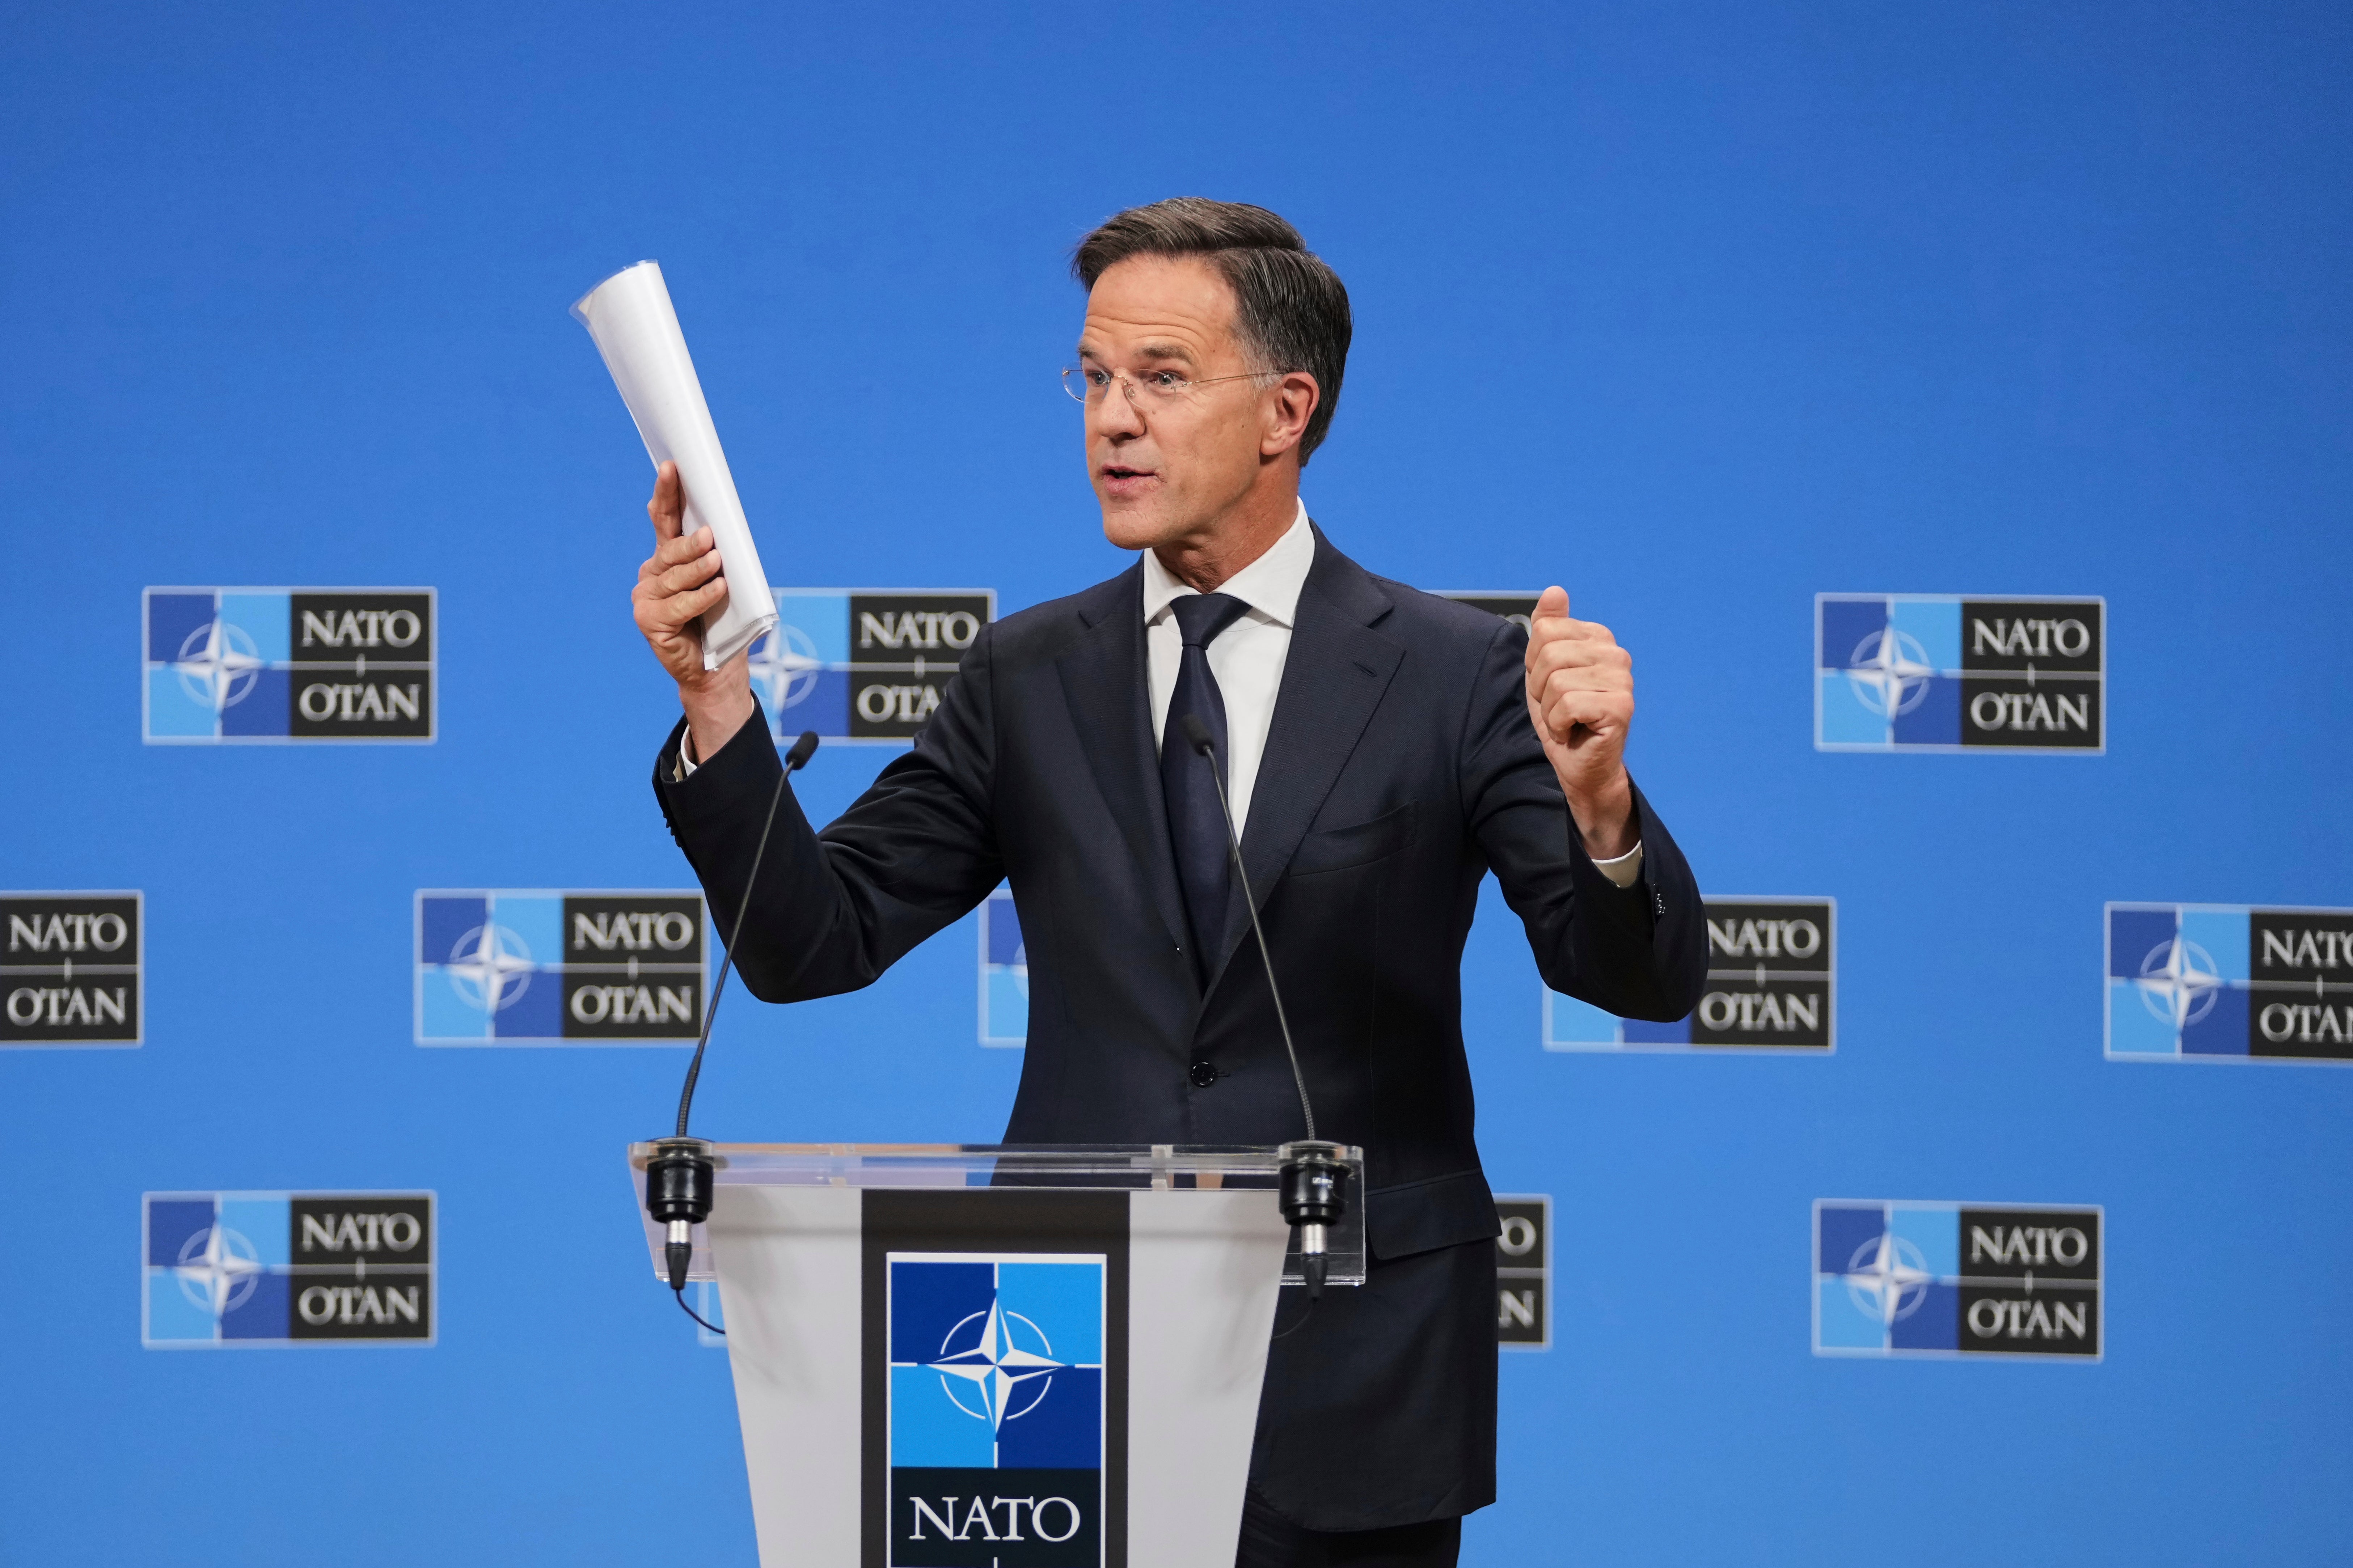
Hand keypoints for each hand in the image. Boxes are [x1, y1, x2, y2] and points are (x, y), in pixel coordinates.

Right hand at [632, 461, 754, 762]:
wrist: (716, 670)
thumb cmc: (722, 623)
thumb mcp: (722, 583)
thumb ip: (716, 558)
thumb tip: (721, 532)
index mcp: (667, 560)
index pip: (663, 520)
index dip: (666, 494)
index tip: (671, 468)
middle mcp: (652, 575)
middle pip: (669, 549)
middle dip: (690, 541)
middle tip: (710, 535)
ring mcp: (646, 599)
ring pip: (674, 577)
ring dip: (699, 569)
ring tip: (717, 564)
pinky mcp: (649, 622)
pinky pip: (678, 604)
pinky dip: (700, 597)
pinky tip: (717, 590)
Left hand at [1523, 585, 1636, 858]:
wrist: (1580, 766)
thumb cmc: (1563, 718)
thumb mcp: (1543, 669)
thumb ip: (1548, 628)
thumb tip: (1555, 591)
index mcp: (1599, 638)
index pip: (1545, 631)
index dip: (1535, 665)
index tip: (1551, 686)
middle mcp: (1616, 654)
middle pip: (1549, 655)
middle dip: (1540, 688)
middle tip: (1559, 708)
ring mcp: (1622, 680)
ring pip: (1556, 682)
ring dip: (1550, 710)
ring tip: (1568, 720)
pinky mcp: (1621, 707)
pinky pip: (1567, 705)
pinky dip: (1560, 725)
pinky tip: (1576, 731)